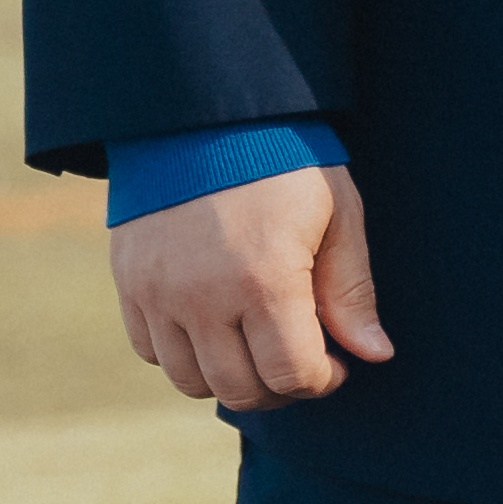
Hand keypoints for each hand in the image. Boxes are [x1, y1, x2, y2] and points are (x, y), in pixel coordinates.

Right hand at [115, 163, 388, 414]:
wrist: (204, 114)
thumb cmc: (285, 162)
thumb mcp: (338, 216)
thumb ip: (352, 293)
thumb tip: (373, 356)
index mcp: (264, 281)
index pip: (292, 375)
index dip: (322, 381)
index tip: (336, 363)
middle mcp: (202, 297)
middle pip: (240, 390)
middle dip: (281, 388)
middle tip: (302, 359)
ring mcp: (157, 294)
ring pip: (191, 380)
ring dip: (231, 377)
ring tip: (258, 344)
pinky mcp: (129, 283)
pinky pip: (150, 350)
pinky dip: (184, 354)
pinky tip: (215, 326)